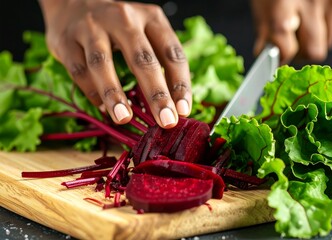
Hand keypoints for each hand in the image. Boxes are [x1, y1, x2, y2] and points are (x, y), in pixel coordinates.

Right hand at [38, 0, 191, 128]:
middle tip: (165, 121)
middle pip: (142, 59)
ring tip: (124, 118)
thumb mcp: (145, 33)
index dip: (180, 84)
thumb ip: (158, 62)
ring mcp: (92, 27)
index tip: (183, 110)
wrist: (73, 1)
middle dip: (156, 93)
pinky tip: (102, 108)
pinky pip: (79, 69)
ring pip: (103, 63)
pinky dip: (91, 90)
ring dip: (115, 93)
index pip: (172, 53)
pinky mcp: (66, 40)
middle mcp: (123, 19)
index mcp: (151, 18)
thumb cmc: (118, 27)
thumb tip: (173, 106)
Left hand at [251, 0, 331, 64]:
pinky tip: (316, 10)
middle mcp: (311, 2)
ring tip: (303, 22)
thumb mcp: (263, 0)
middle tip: (292, 43)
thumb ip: (264, 29)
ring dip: (314, 39)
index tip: (279, 58)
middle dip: (302, 53)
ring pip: (327, 42)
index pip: (286, 48)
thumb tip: (264, 53)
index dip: (282, 58)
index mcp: (282, 4)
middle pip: (313, 51)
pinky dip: (327, 24)